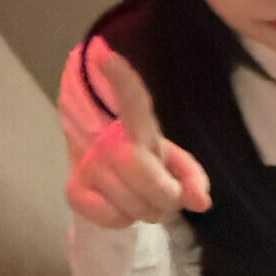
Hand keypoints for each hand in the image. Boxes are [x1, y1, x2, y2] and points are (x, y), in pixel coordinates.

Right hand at [66, 51, 211, 229]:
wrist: (101, 166)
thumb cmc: (143, 158)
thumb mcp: (173, 160)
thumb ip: (193, 177)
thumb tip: (201, 203)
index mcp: (136, 122)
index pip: (131, 98)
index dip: (121, 79)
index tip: (105, 55)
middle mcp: (106, 139)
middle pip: (144, 174)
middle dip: (164, 195)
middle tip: (166, 194)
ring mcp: (87, 165)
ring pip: (132, 205)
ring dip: (147, 211)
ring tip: (142, 198)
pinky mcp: (73, 190)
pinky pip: (113, 219)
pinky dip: (125, 220)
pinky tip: (120, 205)